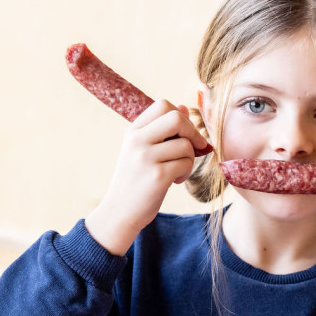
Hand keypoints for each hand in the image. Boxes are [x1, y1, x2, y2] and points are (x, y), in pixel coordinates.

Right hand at [86, 100, 210, 255]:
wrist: (121, 211)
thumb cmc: (136, 179)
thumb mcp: (143, 150)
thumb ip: (162, 130)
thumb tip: (183, 107)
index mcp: (133, 130)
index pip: (163, 105)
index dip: (182, 116)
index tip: (186, 134)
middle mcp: (137, 140)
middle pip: (176, 118)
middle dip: (193, 132)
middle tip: (194, 148)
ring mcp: (146, 157)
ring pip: (185, 144)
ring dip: (190, 158)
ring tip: (179, 170)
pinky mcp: (157, 176)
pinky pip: (185, 163)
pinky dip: (186, 172)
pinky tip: (175, 180)